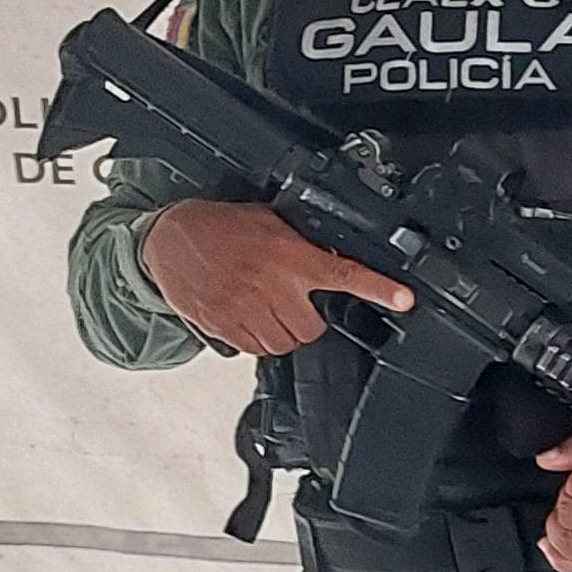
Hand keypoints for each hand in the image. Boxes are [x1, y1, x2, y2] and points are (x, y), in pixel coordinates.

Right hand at [138, 201, 412, 355]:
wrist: (168, 238)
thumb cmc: (221, 227)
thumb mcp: (270, 222)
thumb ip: (303, 243)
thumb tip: (334, 256)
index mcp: (289, 257)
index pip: (343, 275)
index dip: (377, 288)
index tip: (404, 298)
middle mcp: (271, 287)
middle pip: (312, 327)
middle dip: (307, 317)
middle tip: (291, 299)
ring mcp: (246, 311)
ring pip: (286, 344)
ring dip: (283, 331)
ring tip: (266, 306)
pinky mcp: (225, 328)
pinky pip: (256, 350)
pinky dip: (257, 339)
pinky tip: (247, 315)